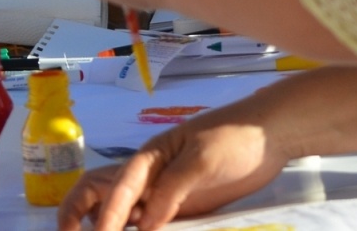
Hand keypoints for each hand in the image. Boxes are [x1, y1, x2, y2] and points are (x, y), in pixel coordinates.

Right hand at [57, 117, 283, 230]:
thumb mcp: (202, 159)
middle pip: (107, 194)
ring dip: (115, 228)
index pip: (119, 187)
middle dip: (85, 215)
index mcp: (150, 155)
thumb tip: (146, 224)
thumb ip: (173, 189)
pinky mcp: (186, 207)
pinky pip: (157, 225)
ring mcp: (167, 192)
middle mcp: (152, 175)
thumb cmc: (233, 137)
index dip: (107, 215)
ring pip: (130, 214)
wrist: (270, 135)